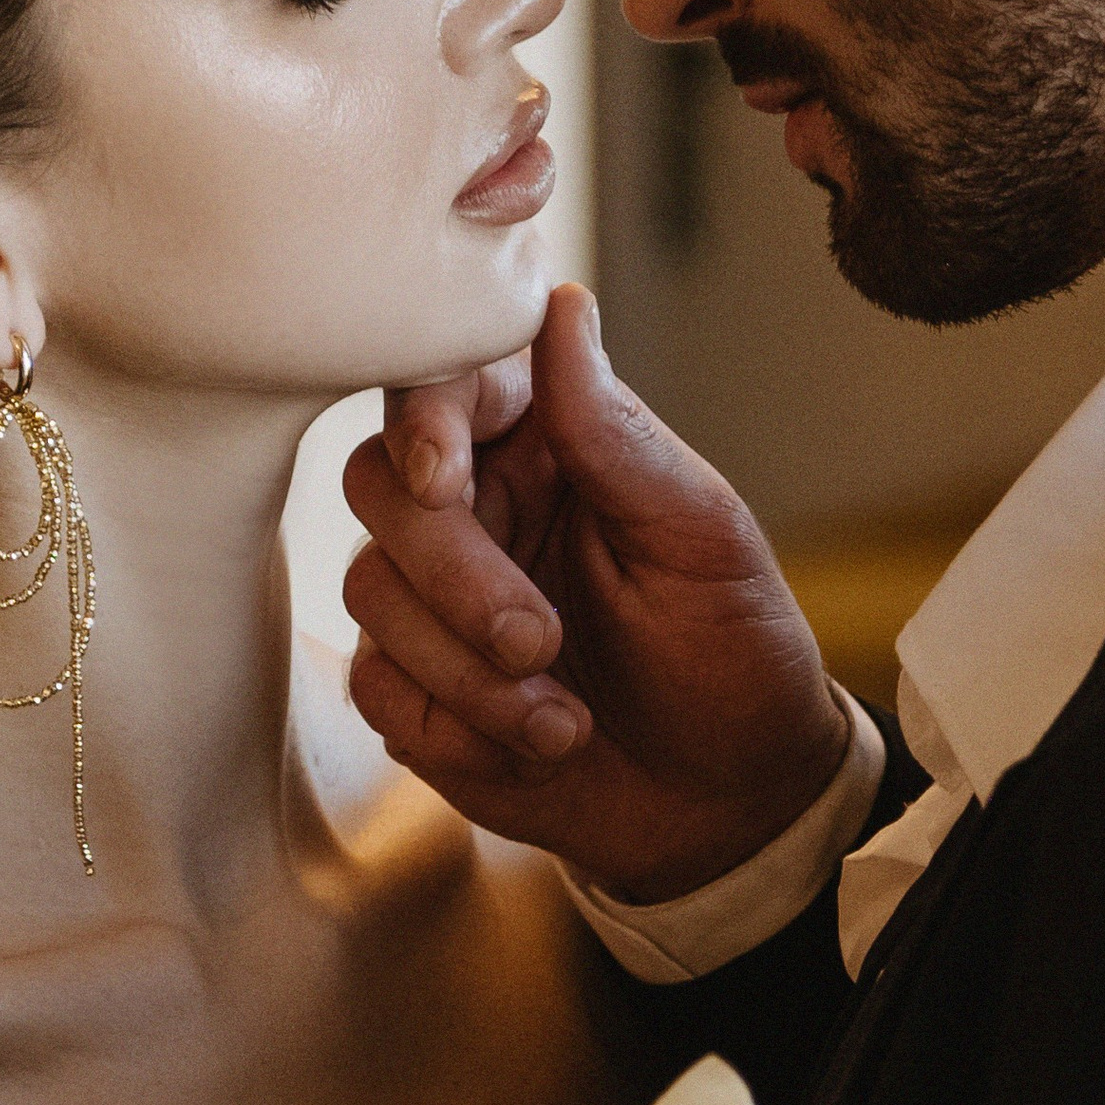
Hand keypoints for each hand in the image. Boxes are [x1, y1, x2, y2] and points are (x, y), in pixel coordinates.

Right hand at [343, 285, 849, 901]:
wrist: (730, 797)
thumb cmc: (732, 647)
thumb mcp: (699, 535)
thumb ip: (615, 430)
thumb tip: (562, 306)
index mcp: (544, 445)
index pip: (443, 388)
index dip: (425, 423)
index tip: (448, 478)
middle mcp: (476, 509)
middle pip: (381, 488)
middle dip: (452, 574)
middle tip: (538, 641)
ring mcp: (433, 603)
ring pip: (372, 594)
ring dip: (467, 672)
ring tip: (564, 721)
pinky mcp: (415, 691)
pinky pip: (378, 691)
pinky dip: (454, 729)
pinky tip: (534, 749)